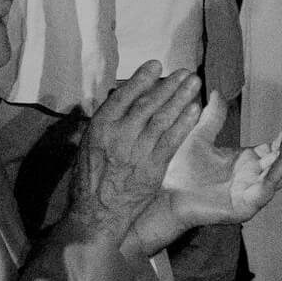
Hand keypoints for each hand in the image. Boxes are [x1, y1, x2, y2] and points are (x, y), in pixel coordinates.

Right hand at [60, 64, 204, 247]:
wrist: (96, 215)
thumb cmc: (88, 180)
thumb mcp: (87, 145)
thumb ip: (105, 124)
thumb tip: (119, 102)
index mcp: (100, 127)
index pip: (124, 96)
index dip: (142, 78)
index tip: (156, 65)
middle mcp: (120, 136)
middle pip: (148, 103)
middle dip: (168, 85)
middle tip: (184, 72)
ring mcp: (138, 151)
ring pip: (163, 118)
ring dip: (181, 98)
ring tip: (193, 83)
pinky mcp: (154, 167)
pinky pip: (172, 140)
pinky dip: (184, 123)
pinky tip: (194, 110)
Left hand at [147, 97, 281, 246]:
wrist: (165, 195)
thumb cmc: (180, 172)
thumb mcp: (199, 138)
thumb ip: (212, 118)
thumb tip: (217, 93)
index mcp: (245, 163)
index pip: (273, 151)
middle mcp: (250, 179)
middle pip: (280, 164)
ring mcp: (247, 195)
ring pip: (275, 179)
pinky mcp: (241, 208)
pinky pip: (261, 195)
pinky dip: (270, 182)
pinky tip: (274, 168)